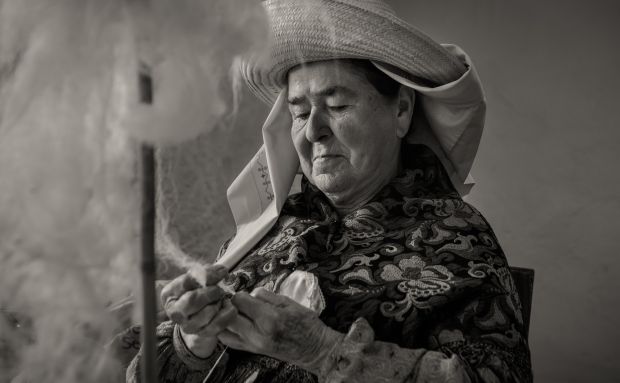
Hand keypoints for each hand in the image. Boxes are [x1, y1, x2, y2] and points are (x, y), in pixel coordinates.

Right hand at [160, 264, 236, 357]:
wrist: (197, 315)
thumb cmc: (196, 293)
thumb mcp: (196, 280)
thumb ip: (205, 274)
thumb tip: (221, 271)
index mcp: (169, 294)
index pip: (187, 282)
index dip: (207, 275)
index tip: (222, 271)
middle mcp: (174, 312)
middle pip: (192, 300)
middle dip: (211, 292)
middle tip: (219, 289)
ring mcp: (187, 326)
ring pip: (207, 312)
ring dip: (218, 303)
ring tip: (221, 299)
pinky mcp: (201, 334)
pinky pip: (217, 325)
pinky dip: (227, 314)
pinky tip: (228, 307)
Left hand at [217, 287, 343, 372]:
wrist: (314, 349)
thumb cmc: (306, 324)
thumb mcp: (289, 303)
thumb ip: (266, 296)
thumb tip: (250, 293)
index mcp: (268, 318)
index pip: (239, 302)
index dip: (239, 294)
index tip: (244, 293)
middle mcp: (256, 334)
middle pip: (227, 317)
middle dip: (228, 305)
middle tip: (235, 301)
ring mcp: (252, 345)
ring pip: (224, 331)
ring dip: (225, 319)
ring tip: (233, 312)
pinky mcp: (251, 351)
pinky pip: (229, 341)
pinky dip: (227, 330)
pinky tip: (234, 323)